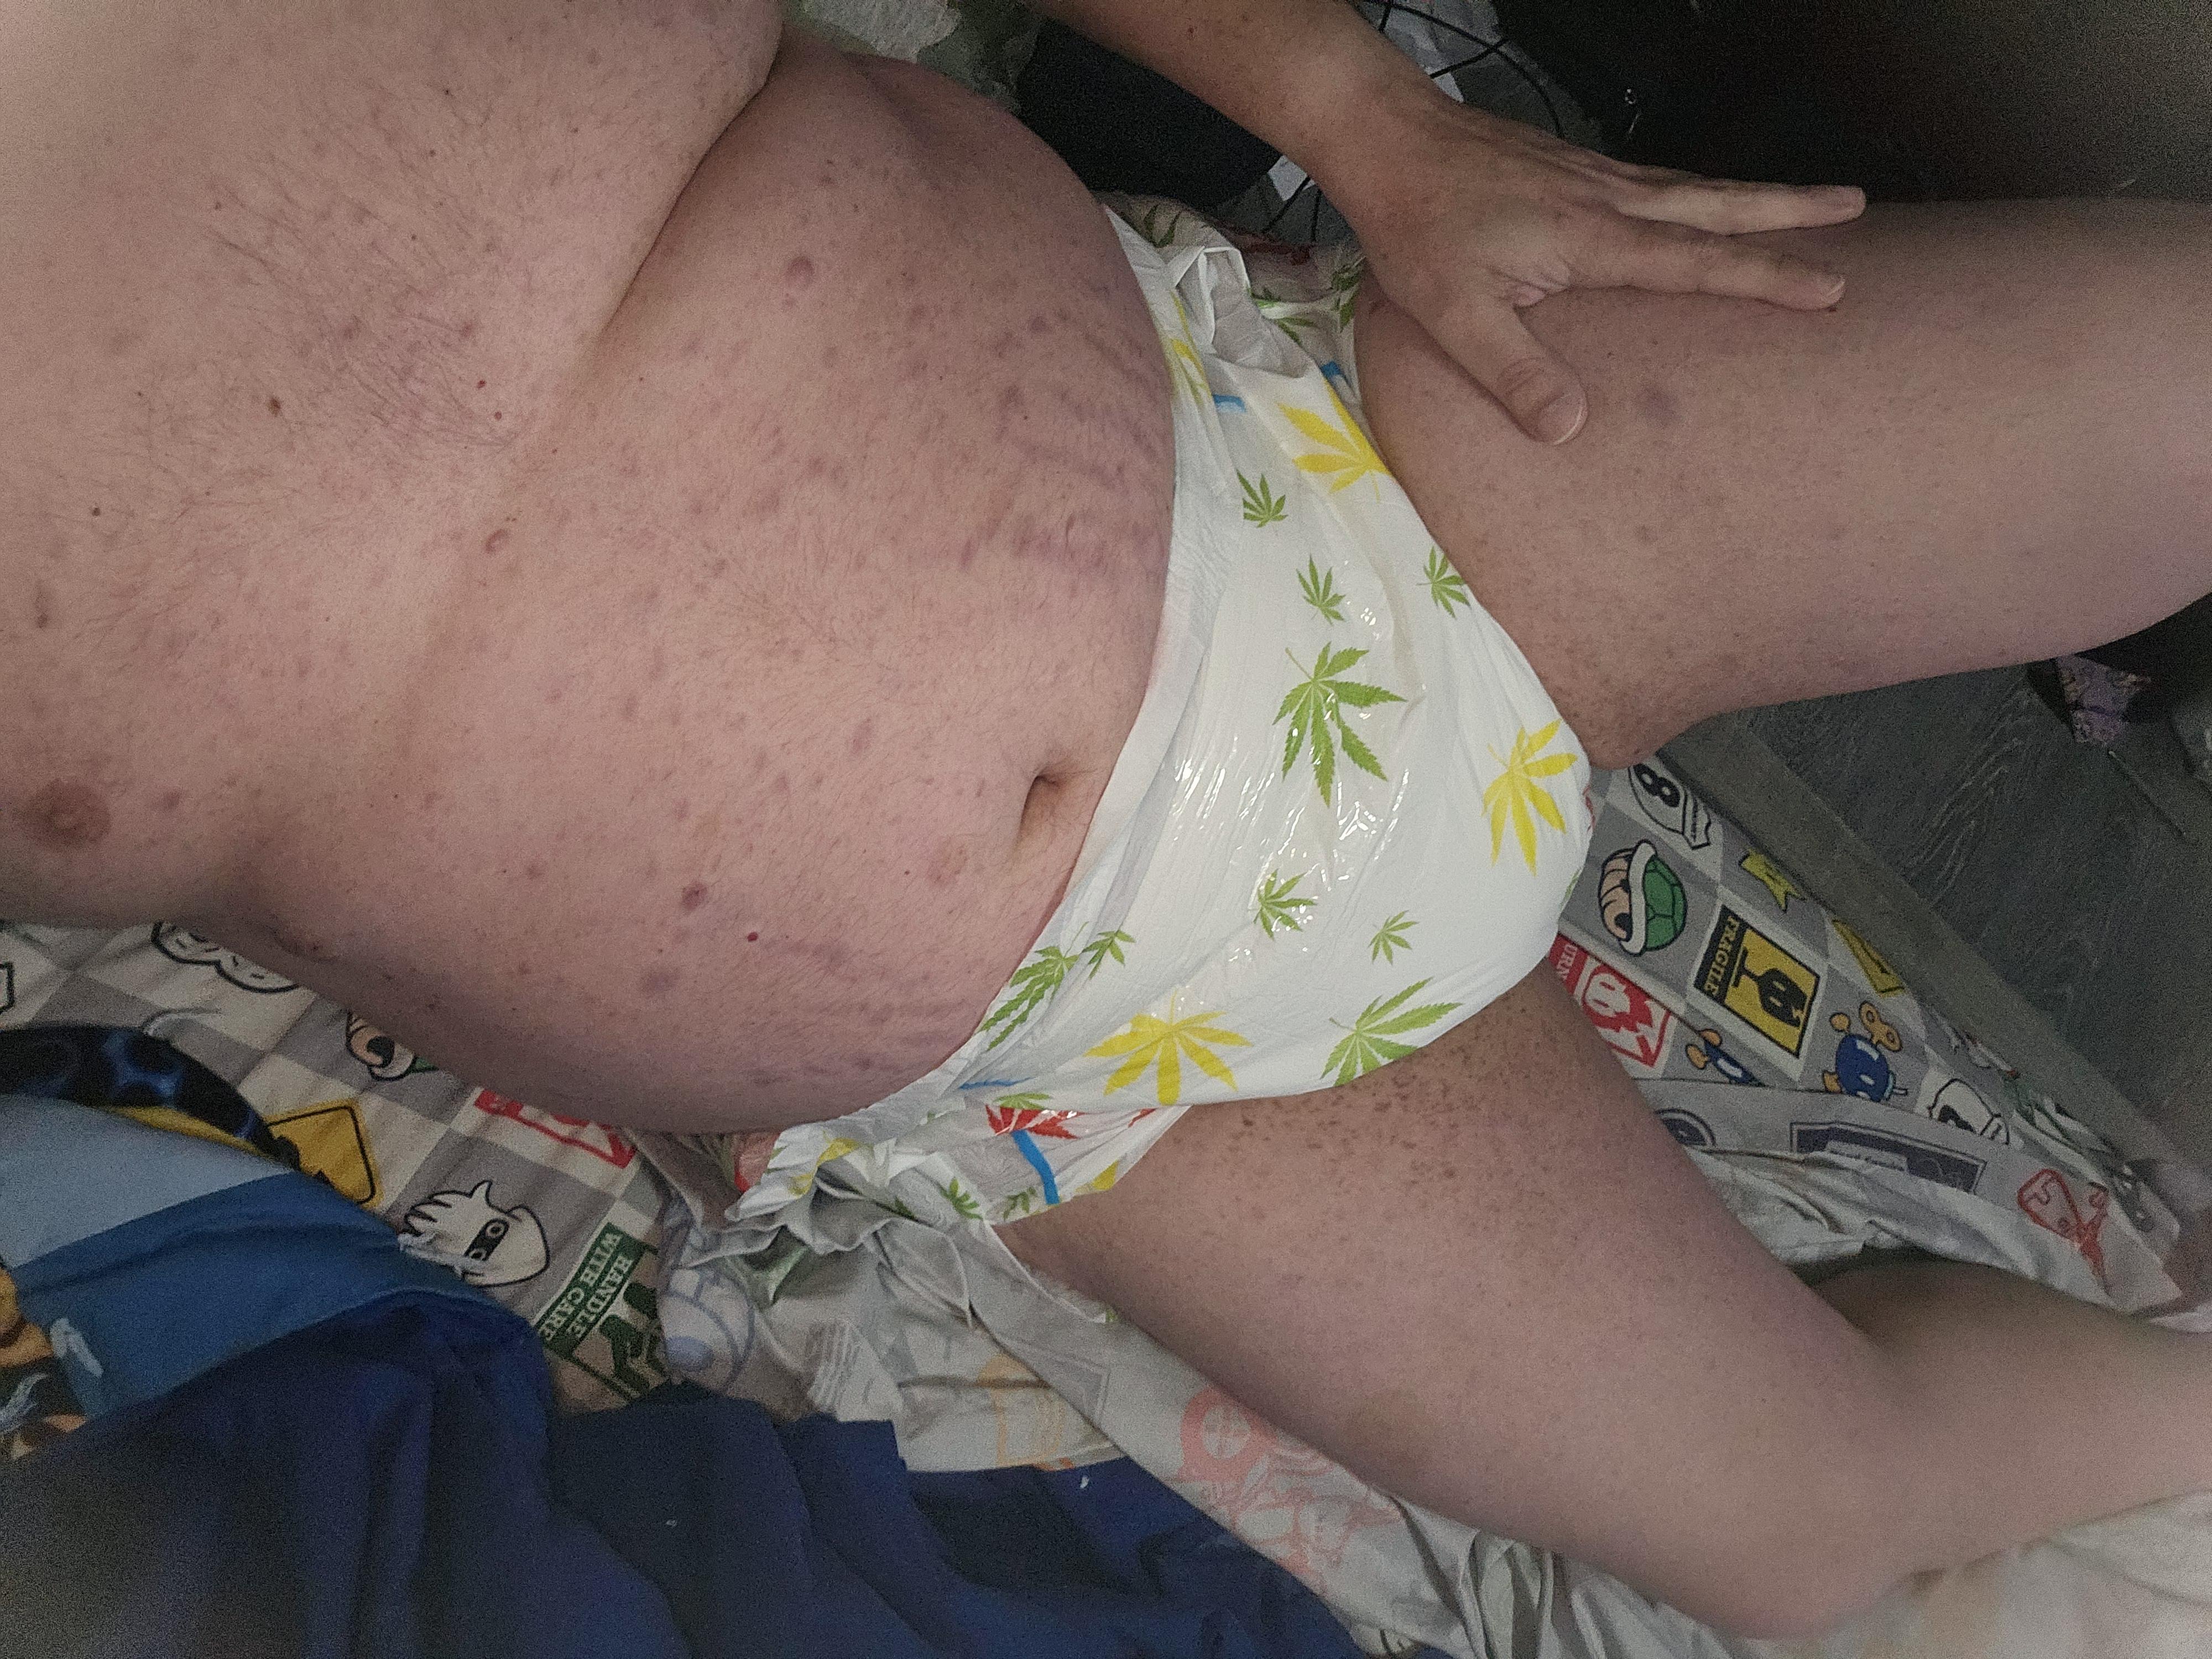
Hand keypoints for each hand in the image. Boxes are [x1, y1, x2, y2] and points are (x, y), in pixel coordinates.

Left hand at [1326, 99, 1867, 443]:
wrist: (1388, 143)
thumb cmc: (1418, 227)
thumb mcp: (1456, 316)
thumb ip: (1514, 373)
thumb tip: (1571, 428)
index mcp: (1590, 238)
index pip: (1697, 263)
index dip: (1766, 277)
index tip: (1829, 288)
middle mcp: (1607, 199)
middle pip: (1718, 204)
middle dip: (1791, 210)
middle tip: (1855, 210)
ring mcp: (1593, 177)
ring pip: (1694, 186)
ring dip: (1754, 195)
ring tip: (1811, 200)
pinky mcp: (1572, 168)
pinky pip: (1657, 180)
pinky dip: (1698, 190)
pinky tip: (1702, 200)